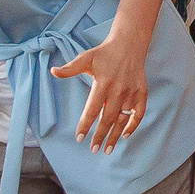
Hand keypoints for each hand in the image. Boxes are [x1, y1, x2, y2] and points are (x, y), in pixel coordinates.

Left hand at [52, 32, 149, 151]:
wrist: (129, 44)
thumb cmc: (104, 53)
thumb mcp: (86, 58)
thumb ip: (70, 68)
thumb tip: (53, 71)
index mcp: (103, 83)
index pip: (92, 109)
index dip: (85, 124)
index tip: (79, 138)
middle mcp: (118, 90)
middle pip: (107, 118)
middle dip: (100, 136)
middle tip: (93, 149)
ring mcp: (131, 93)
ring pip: (122, 119)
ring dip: (115, 136)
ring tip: (107, 149)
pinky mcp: (141, 93)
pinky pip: (138, 113)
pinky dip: (132, 125)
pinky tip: (124, 135)